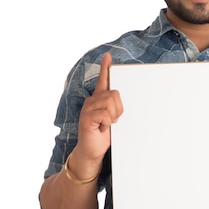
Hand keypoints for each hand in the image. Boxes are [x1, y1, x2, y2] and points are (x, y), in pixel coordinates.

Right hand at [72, 52, 123, 172]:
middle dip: (119, 109)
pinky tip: (101, 128)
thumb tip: (122, 99)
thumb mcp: (113, 118)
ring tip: (106, 125)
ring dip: (114, 116)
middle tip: (113, 121)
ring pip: (111, 102)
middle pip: (114, 94)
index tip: (108, 56)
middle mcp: (92, 101)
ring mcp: (88, 108)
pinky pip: (105, 114)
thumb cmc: (103, 135)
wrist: (93, 151)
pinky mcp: (87, 117)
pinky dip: (108, 123)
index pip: (103, 80)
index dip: (105, 67)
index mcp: (99, 99)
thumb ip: (116, 107)